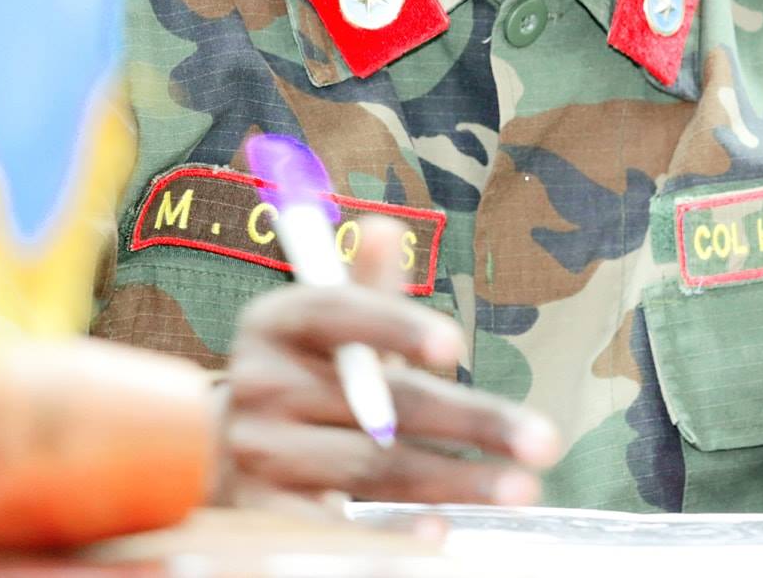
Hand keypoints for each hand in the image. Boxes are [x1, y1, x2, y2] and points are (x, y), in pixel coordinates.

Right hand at [219, 215, 562, 509]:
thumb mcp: (327, 329)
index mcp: (277, 321)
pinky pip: (335, 526)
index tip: (454, 344)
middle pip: (379, 403)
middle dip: (470, 422)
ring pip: (371, 468)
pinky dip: (389, 532)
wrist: (218, 452)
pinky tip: (439, 532)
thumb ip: (365, 286)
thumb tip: (388, 228)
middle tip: (543, 441)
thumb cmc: (302, 377)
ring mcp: (258, 452)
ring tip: (522, 487)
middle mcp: (259, 383)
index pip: (338, 312)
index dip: (395, 324)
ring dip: (453, 481)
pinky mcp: (261, 513)